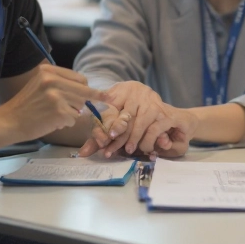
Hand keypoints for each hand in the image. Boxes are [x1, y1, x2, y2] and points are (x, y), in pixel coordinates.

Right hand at [0, 64, 106, 141]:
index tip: (103, 95)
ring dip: (71, 113)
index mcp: (48, 71)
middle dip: (84, 102)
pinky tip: (51, 122)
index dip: (88, 89)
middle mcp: (53, 80)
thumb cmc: (24, 106)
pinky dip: (65, 123)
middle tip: (79, 109)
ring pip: (80, 106)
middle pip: (84, 91)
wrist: (7, 122)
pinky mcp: (59, 111)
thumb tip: (88, 91)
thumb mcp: (40, 85)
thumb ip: (61, 84)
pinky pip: (73, 119)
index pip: (80, 78)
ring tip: (53, 115)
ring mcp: (56, 95)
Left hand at [78, 81, 193, 156]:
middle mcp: (135, 91)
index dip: (108, 123)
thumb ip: (98, 135)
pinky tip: (144, 148)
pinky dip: (148, 139)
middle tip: (112, 149)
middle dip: (120, 134)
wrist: (149, 97)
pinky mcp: (162, 109)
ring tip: (129, 150)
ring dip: (134, 138)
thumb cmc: (124, 108)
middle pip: (126, 115)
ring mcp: (150, 99)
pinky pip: (155, 126)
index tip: (107, 138)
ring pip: (140, 121)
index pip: (111, 107)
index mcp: (119, 89)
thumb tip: (82, 154)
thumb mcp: (111, 116)